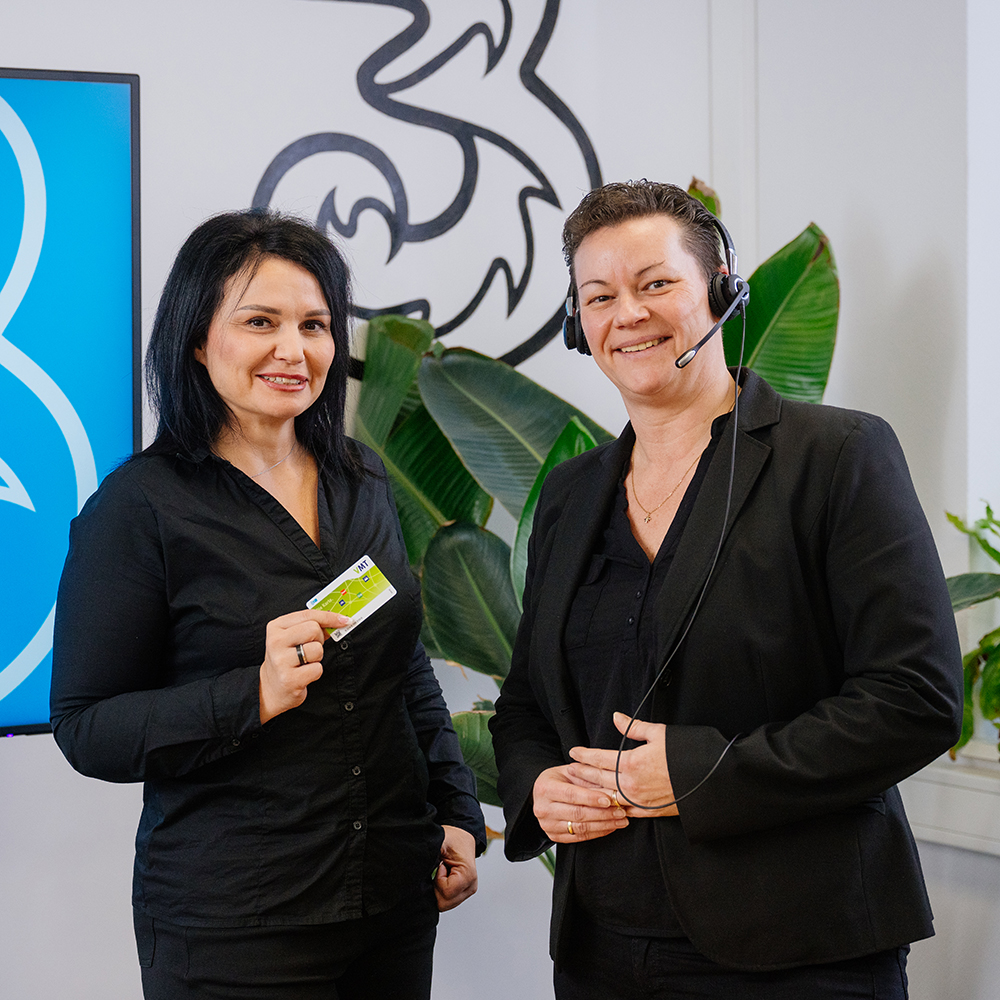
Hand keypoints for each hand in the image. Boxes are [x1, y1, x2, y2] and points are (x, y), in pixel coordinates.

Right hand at [258, 608, 351, 723]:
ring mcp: (281, 661)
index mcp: (276, 627)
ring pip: (317, 649)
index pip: (308, 615)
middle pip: (314, 629)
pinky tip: (303, 674)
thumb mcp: (293, 638)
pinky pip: (317, 669)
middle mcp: (275, 642)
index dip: (329, 617)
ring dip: (317, 657)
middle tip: (310, 648)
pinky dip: (315, 672)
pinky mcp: (289, 679)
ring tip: (304, 662)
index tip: (345, 620)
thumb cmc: (287, 659)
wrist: (270, 689)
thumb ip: (312, 626)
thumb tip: (339, 620)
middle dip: (319, 639)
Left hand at [434, 826, 477, 910]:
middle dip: (437, 887)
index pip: (446, 893)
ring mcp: (467, 892)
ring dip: (439, 889)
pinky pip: (446, 901)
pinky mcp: (463, 894)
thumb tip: (417, 863)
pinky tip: (444, 878)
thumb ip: (429, 852)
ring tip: (443, 872)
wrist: (461, 838)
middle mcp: (470, 886)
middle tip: (440, 870)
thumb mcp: (440, 841)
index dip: (438, 880)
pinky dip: (441, 891)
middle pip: (444, 903)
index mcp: (468, 875)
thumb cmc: (452, 839)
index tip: (441, 866)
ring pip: (444, 904)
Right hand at [532, 763, 628, 843]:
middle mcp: (543, 808)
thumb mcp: (570, 771)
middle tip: (621, 811)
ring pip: (580, 828)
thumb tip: (610, 786)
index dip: (591, 798)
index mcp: (544, 788)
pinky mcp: (554, 836)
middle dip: (603, 813)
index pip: (571, 794)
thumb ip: (587, 777)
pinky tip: (610, 826)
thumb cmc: (559, 779)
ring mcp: (547, 825)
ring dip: (604, 825)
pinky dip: (597, 832)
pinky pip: (579, 837)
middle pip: (577, 813)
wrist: (544, 794)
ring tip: (620, 820)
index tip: (609, 799)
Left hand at [567, 712, 678, 817]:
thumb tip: (616, 717)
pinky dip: (611, 807)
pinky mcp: (650, 812)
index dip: (584, 755)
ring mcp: (640, 801)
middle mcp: (632, 784)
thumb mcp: (660, 734)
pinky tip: (604, 804)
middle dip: (582, 773)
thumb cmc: (686, 753)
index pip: (599, 758)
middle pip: (599, 778)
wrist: (711, 780)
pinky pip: (624, 812)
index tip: (573, 752)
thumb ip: (634, 728)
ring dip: (592, 791)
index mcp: (632, 762)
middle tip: (569, 769)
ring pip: (607, 797)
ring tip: (579, 787)